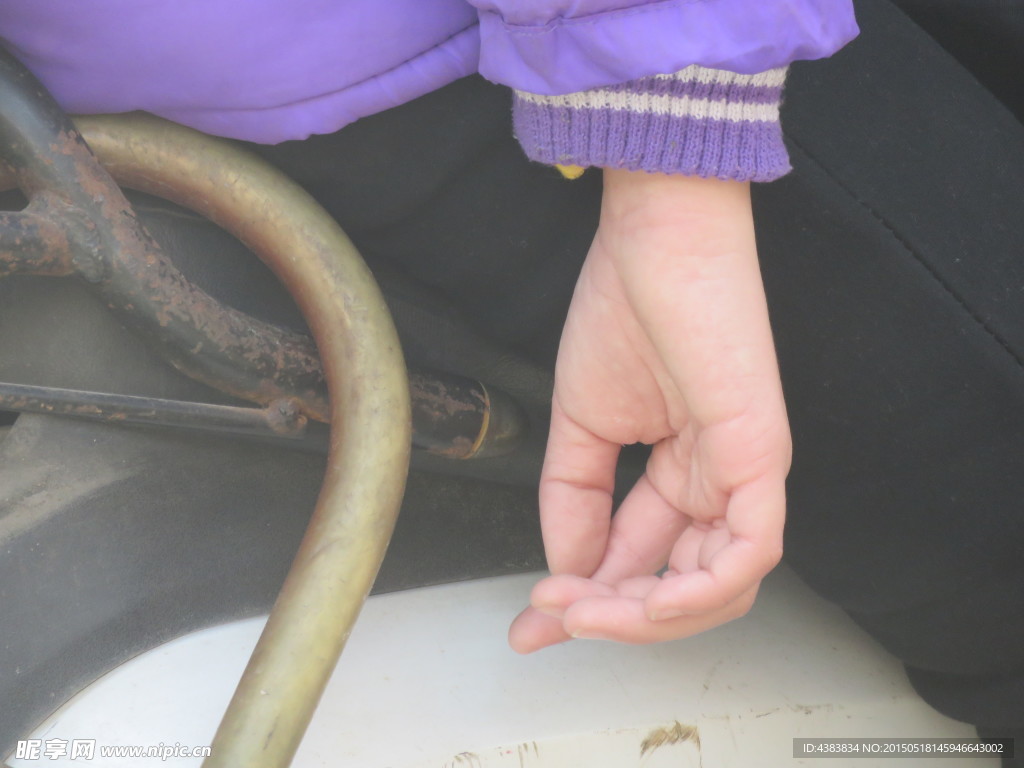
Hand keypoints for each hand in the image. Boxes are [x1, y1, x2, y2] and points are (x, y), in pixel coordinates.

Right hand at [509, 169, 791, 650]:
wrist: (654, 239)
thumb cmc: (625, 310)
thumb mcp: (583, 424)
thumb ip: (575, 500)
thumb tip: (567, 569)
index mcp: (681, 475)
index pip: (640, 561)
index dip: (587, 602)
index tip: (532, 623)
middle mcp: (719, 483)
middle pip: (680, 587)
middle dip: (611, 617)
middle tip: (551, 619)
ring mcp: (744, 472)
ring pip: (719, 585)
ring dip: (647, 616)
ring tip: (584, 611)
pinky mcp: (760, 454)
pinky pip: (750, 549)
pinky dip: (700, 590)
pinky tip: (645, 601)